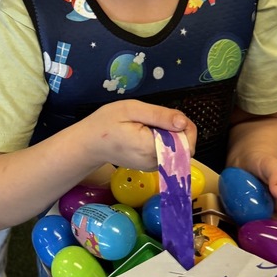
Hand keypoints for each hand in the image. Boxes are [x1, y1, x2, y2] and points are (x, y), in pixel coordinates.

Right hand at [77, 100, 196, 173]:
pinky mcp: (150, 165)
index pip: (187, 145)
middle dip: (177, 130)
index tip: (172, 116)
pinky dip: (162, 141)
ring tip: (149, 124)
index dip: (186, 129)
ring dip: (170, 135)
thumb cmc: (106, 123)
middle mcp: (155, 162)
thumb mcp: (131, 109)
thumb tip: (183, 123)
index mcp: (151, 148)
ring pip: (176, 150)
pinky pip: (166, 152)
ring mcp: (152, 166)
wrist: (88, 143)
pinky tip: (147, 132)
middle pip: (184, 148)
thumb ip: (159, 115)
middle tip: (157, 117)